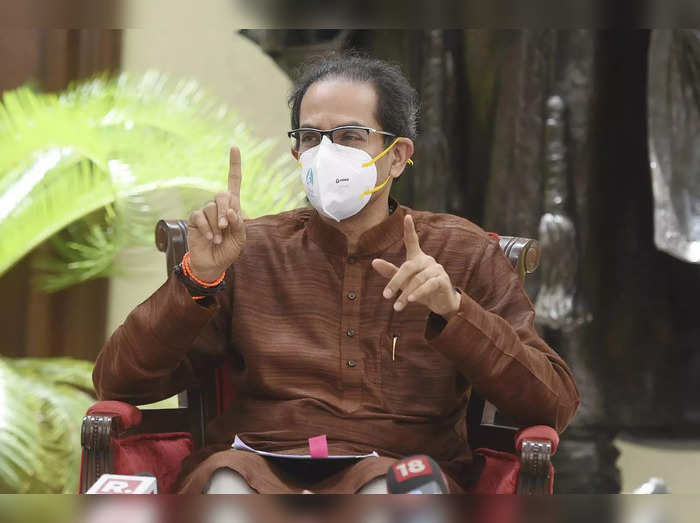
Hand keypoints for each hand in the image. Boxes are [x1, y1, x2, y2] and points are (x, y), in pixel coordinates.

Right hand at [187, 146, 245, 281]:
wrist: (213, 263)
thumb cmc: (229, 250)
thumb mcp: (240, 238)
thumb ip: (238, 224)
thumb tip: (231, 210)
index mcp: (233, 206)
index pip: (234, 181)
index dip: (234, 165)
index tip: (234, 147)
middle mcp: (218, 205)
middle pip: (222, 195)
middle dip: (225, 211)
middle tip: (226, 227)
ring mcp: (206, 211)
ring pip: (211, 208)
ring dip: (216, 226)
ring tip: (218, 239)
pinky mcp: (194, 219)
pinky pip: (200, 216)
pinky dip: (206, 229)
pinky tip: (210, 239)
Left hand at [372, 215, 460, 319]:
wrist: (441, 303)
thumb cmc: (420, 290)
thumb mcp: (404, 282)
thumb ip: (390, 272)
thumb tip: (374, 262)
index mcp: (417, 258)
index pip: (412, 241)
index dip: (409, 229)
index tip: (407, 217)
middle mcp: (427, 260)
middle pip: (408, 267)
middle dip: (395, 281)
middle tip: (385, 295)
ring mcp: (436, 269)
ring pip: (417, 279)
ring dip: (406, 294)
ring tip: (396, 306)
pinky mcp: (443, 280)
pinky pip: (429, 285)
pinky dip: (419, 293)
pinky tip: (410, 300)